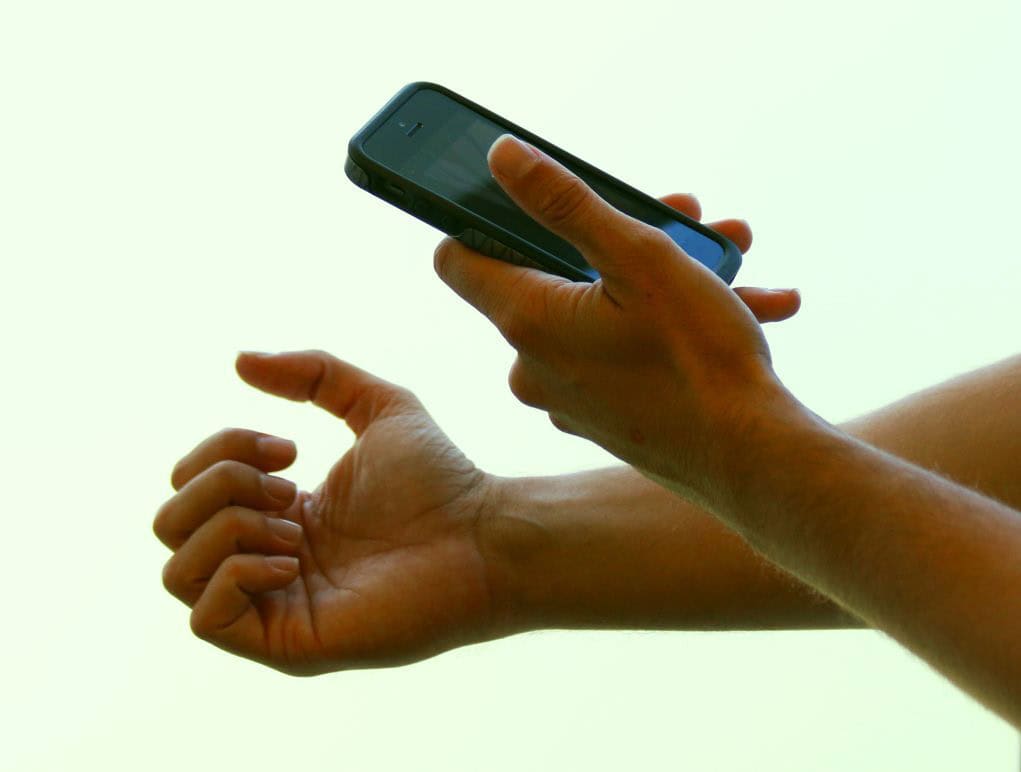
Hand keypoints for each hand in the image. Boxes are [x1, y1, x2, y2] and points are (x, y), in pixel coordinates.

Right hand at [154, 351, 500, 674]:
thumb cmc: (442, 479)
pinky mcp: (288, 643)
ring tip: (296, 524)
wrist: (484, 535)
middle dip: (219, 485)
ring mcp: (273, 606)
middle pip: (168, 524)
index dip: (221, 450)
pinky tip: (295, 558)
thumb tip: (239, 360)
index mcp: (278, 514)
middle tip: (292, 485)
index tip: (289, 448)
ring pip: (175, 572)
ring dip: (229, 527)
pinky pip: (206, 619)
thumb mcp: (376, 404)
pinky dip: (236, 573)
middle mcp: (265, 560)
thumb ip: (315, 373)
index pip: (190, 485)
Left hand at [433, 134, 802, 504]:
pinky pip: (623, 354)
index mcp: (527, 320)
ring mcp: (568, 397)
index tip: (529, 201)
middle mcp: (533, 365)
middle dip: (615, 237)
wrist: (755, 463)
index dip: (482, 218)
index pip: (458, 259)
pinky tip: (743, 307)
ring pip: (599, 313)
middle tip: (682, 215)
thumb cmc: (699, 359)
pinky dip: (667, 327)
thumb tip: (501, 156)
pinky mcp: (603, 419)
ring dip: (659, 277)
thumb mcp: (639, 258)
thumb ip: (565, 202)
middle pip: (549, 275)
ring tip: (728, 258)